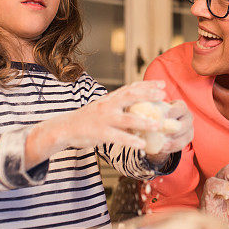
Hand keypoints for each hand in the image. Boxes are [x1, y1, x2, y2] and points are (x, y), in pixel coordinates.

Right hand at [26, 81, 165, 165]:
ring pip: (127, 119)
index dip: (147, 85)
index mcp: (110, 99)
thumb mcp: (104, 108)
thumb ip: (120, 107)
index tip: (162, 84)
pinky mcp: (99, 133)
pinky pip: (117, 137)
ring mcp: (103, 119)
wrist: (64, 128)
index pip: (131, 88)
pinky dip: (130, 140)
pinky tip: (142, 145)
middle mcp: (108, 106)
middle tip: (163, 95)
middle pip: (130, 97)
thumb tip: (141, 110)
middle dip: (148, 95)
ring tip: (159, 124)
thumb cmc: (88, 119)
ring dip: (144, 122)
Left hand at [144, 100, 192, 164]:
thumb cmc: (155, 113)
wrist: (163, 125)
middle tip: (159, 132)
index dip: (170, 113)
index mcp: (181, 106)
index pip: (179, 108)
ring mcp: (189, 129)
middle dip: (172, 130)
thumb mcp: (151, 107)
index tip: (159, 117)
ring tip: (160, 145)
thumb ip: (144, 105)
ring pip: (183, 137)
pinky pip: (180, 146)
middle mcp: (188, 117)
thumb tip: (131, 105)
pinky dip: (171, 148)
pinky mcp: (187, 140)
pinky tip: (162, 150)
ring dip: (172, 141)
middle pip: (183, 125)